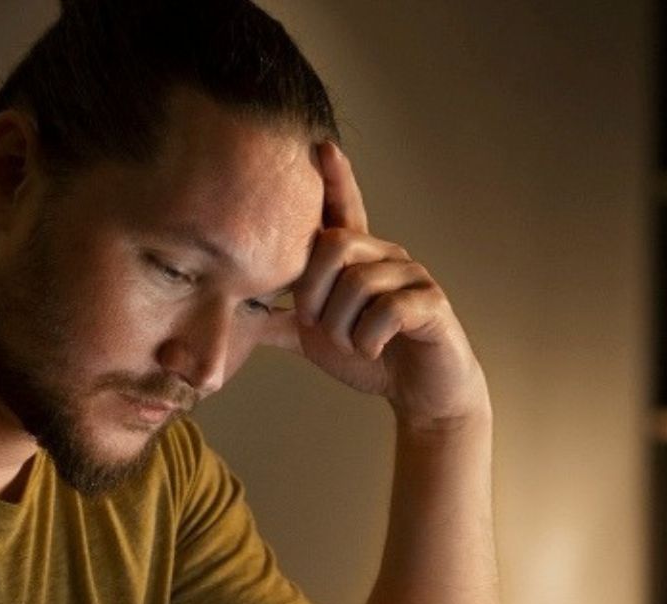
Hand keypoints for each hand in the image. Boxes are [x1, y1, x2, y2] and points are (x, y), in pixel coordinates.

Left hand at [263, 142, 489, 430]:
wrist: (420, 393)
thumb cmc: (373, 356)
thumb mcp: (317, 339)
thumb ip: (282, 321)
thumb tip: (235, 315)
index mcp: (358, 258)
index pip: (344, 209)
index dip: (335, 179)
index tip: (321, 146)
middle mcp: (386, 256)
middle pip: (335, 243)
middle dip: (312, 291)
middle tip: (313, 323)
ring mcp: (411, 276)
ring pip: (358, 283)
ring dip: (341, 327)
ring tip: (350, 345)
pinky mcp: (431, 303)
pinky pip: (388, 310)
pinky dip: (368, 340)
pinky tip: (373, 350)